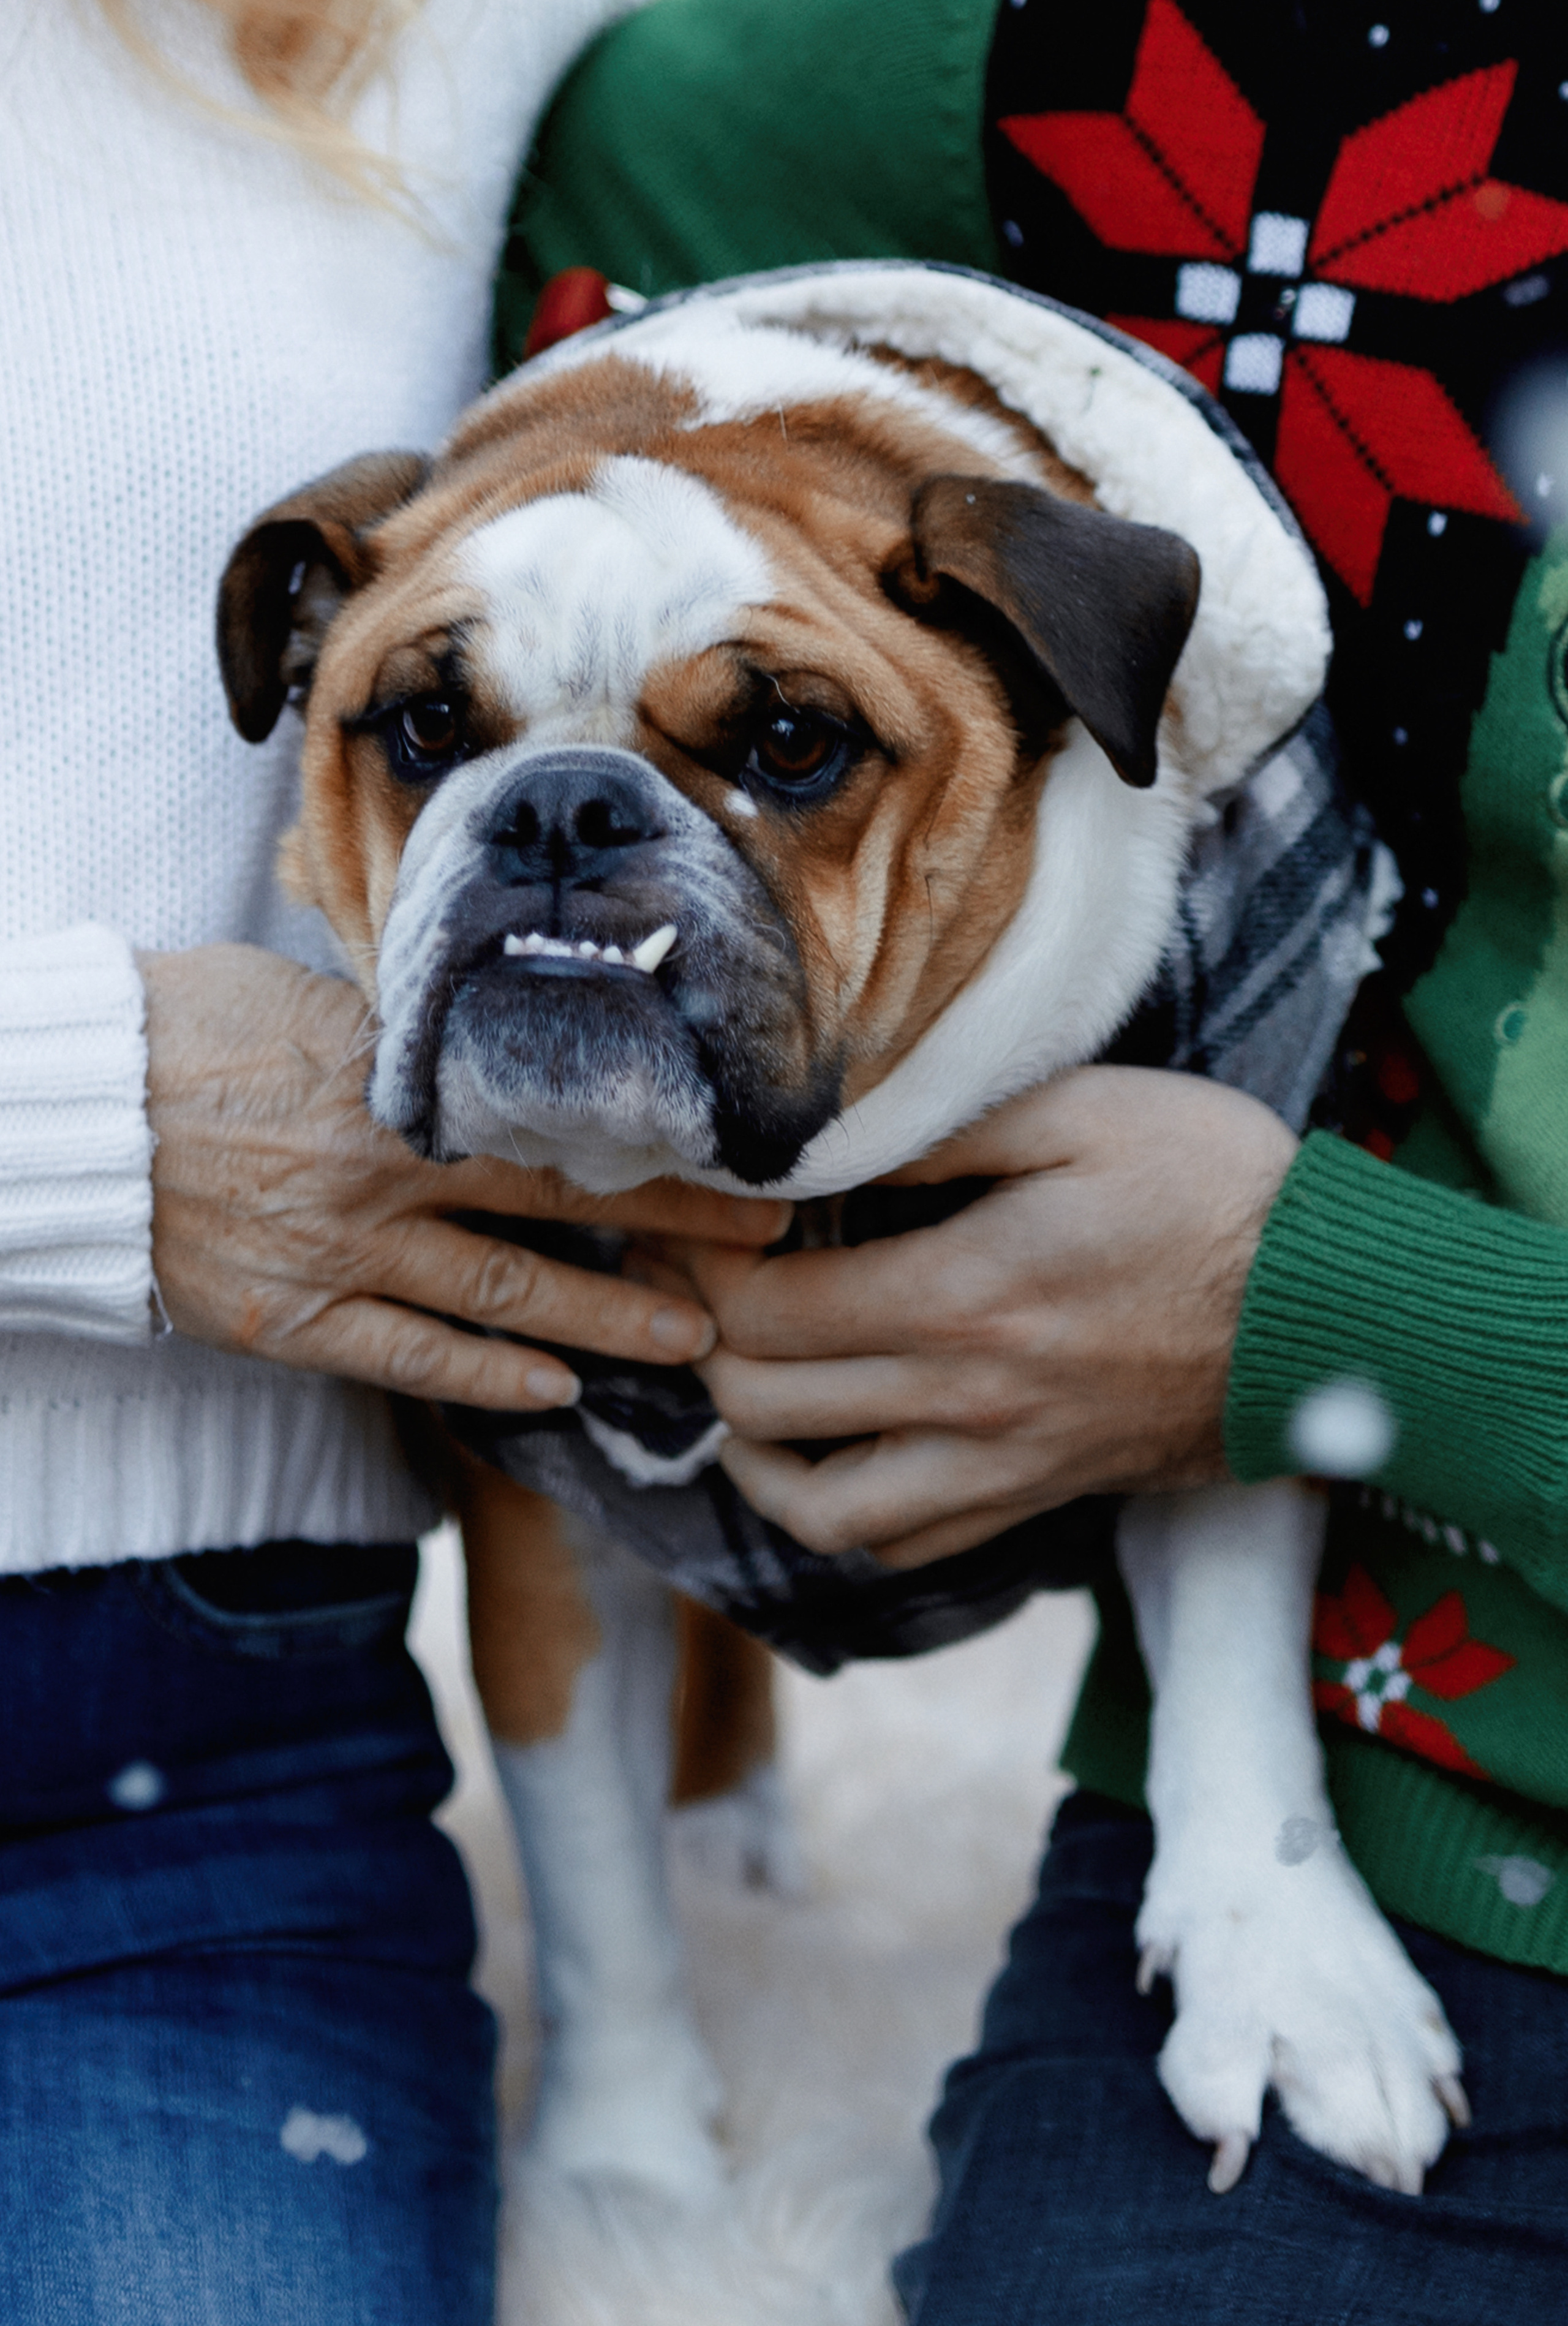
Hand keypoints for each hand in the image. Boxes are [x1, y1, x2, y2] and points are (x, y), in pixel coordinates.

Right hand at [139, 945, 785, 1409]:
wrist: (73, 1109)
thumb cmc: (188, 1028)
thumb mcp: (312, 1000)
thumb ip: (409, 1041)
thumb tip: (492, 1040)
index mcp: (397, 1085)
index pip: (560, 1123)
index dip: (659, 1153)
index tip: (743, 1164)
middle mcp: (386, 1174)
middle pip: (558, 1208)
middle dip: (672, 1237)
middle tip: (763, 1256)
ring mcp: (340, 1254)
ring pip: (503, 1297)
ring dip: (606, 1323)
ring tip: (690, 1344)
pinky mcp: (292, 1318)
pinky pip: (410, 1358)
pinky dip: (489, 1377)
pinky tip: (556, 1389)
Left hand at [677, 1067, 1296, 1567]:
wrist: (1337, 1312)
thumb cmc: (1217, 1190)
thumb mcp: (1084, 1110)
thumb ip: (940, 1129)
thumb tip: (821, 1147)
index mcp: (963, 1296)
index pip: (766, 1311)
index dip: (701, 1267)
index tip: (690, 1225)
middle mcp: (966, 1400)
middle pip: (764, 1406)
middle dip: (703, 1342)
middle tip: (697, 1287)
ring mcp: (1002, 1466)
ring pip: (820, 1512)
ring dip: (754, 1456)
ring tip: (743, 1390)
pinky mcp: (1038, 1499)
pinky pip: (906, 1547)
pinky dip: (842, 1517)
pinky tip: (830, 1456)